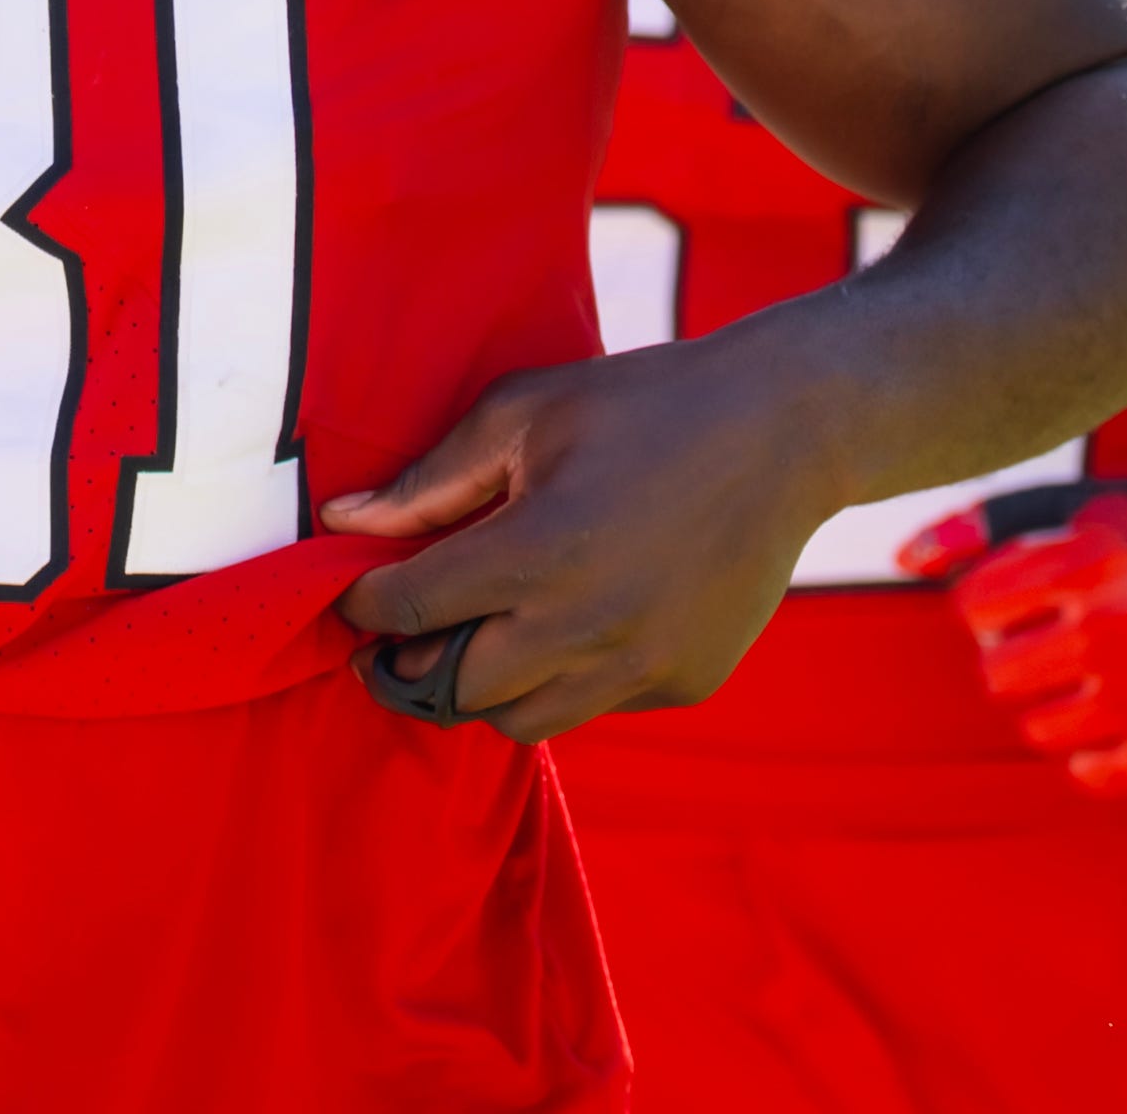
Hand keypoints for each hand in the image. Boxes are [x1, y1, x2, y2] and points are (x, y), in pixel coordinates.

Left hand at [322, 337, 832, 742]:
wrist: (783, 432)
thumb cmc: (642, 405)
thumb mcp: (523, 414)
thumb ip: (429, 480)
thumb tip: (343, 522)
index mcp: (537, 553)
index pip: (411, 612)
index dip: (364, 609)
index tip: (353, 600)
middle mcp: (588, 627)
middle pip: (455, 690)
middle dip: (412, 666)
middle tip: (400, 639)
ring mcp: (642, 666)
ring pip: (522, 721)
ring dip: (486, 687)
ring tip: (479, 637)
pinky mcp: (685, 682)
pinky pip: (595, 707)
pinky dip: (564, 680)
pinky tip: (570, 625)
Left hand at [899, 485, 1126, 791]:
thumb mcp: (1077, 511)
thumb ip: (987, 522)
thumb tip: (901, 558)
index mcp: (1088, 562)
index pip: (974, 606)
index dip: (987, 603)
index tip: (1020, 597)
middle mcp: (1114, 630)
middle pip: (996, 673)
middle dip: (1011, 654)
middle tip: (1050, 636)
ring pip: (1035, 728)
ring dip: (1046, 701)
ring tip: (1081, 671)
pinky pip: (1089, 773)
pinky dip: (1089, 752)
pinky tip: (1108, 714)